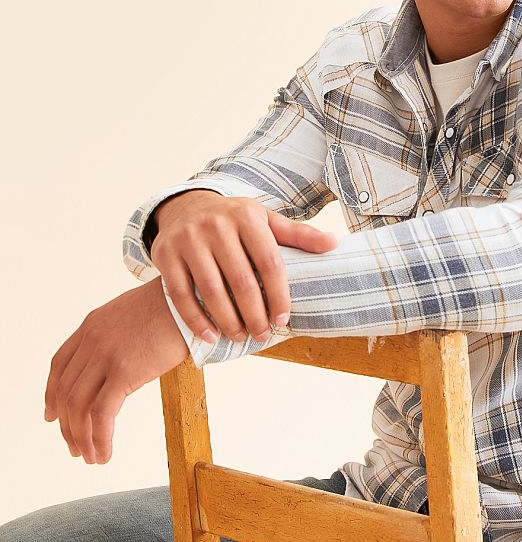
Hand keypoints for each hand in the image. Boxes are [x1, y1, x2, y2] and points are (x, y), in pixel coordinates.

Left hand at [44, 278, 190, 463]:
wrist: (194, 297)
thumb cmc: (176, 305)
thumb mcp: (136, 315)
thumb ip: (120, 335)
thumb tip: (125, 360)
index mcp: (93, 324)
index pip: (60, 365)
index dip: (52, 394)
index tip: (53, 415)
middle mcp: (92, 339)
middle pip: (66, 391)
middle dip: (67, 424)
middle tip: (76, 446)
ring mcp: (106, 355)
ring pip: (78, 406)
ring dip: (81, 437)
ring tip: (91, 456)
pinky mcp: (124, 371)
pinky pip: (101, 414)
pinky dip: (99, 438)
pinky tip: (105, 453)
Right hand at [150, 191, 340, 343]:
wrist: (185, 205)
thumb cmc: (234, 219)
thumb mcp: (266, 220)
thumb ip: (299, 235)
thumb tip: (335, 243)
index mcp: (247, 217)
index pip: (270, 262)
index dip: (279, 295)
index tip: (283, 318)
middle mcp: (216, 225)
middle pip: (241, 280)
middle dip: (255, 314)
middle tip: (263, 334)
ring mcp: (188, 240)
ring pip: (211, 290)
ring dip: (228, 320)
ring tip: (241, 336)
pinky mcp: (165, 255)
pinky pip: (181, 295)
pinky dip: (196, 320)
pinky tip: (211, 335)